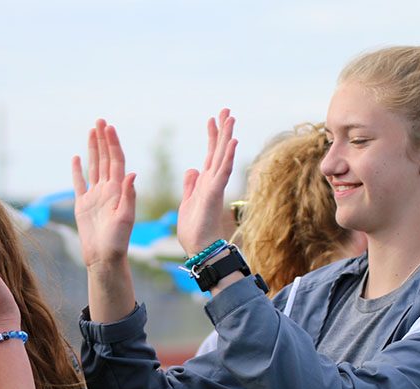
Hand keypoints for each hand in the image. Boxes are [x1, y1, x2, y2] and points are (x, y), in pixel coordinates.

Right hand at [72, 119, 136, 270]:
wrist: (104, 259)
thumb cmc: (117, 242)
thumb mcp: (125, 218)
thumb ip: (128, 196)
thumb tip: (132, 173)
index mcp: (118, 191)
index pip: (116, 161)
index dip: (113, 144)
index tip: (109, 128)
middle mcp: (107, 190)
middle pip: (105, 159)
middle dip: (103, 140)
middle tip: (100, 120)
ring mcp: (94, 197)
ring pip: (93, 167)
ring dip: (93, 149)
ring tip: (91, 131)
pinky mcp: (83, 205)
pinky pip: (79, 183)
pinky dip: (77, 170)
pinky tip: (76, 158)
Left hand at [176, 109, 237, 255]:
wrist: (199, 248)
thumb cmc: (194, 230)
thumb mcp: (187, 201)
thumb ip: (190, 185)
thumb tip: (192, 169)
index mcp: (205, 183)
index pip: (210, 155)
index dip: (211, 137)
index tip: (211, 119)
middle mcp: (213, 182)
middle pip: (219, 151)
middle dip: (222, 130)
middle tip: (226, 110)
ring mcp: (215, 187)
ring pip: (223, 157)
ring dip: (227, 138)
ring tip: (231, 118)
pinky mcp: (214, 194)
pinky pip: (222, 172)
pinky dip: (228, 157)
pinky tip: (232, 142)